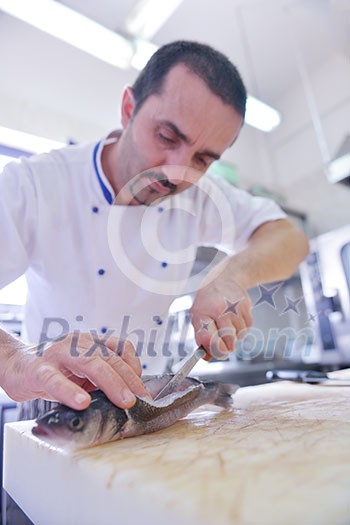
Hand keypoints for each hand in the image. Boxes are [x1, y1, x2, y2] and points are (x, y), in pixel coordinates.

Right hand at [2, 332, 149, 408]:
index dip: (135, 368)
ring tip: (123, 400)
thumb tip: (129, 396)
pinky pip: (56, 380)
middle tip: (140, 399)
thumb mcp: (83, 371)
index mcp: (90, 342)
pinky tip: (82, 403)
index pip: (121, 348)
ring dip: (110, 382)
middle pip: (109, 357)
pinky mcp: (39, 369)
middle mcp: (77, 343)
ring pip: (89, 363)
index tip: (143, 390)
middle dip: (128, 379)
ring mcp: (58, 354)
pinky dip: (70, 391)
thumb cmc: (54, 370)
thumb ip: (102, 377)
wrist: (16, 365)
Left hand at [190, 277, 251, 358]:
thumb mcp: (199, 316)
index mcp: (201, 313)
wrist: (224, 279)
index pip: (208, 338)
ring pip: (239, 335)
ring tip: (229, 324)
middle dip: (227, 346)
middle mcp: (217, 309)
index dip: (215, 349)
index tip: (219, 353)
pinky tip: (236, 319)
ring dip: (236, 336)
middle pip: (228, 340)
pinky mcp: (245, 306)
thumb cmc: (209, 301)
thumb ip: (202, 338)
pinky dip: (243, 328)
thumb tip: (207, 357)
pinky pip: (248, 327)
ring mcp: (233, 307)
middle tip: (225, 344)